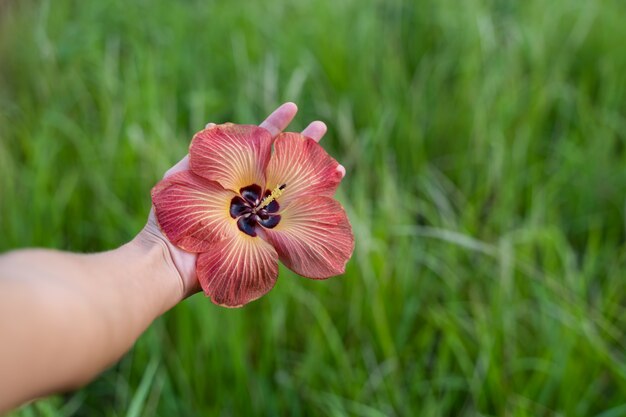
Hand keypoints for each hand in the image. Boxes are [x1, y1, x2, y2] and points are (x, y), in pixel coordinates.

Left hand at [138, 103, 342, 298]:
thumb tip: (215, 125)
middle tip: (322, 128)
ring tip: (338, 168)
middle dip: (304, 147)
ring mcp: (259, 218)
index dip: (276, 126)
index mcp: (233, 178)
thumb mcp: (181, 178)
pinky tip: (328, 202)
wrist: (169, 261)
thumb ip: (201, 155)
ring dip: (317, 179)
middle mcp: (250, 196)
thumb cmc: (170, 220)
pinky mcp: (264, 240)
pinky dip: (312, 215)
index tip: (293, 108)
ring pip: (294, 193)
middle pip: (282, 166)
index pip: (259, 145)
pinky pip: (292, 226)